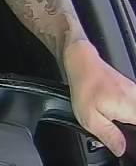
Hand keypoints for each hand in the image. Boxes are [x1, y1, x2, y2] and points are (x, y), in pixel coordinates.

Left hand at [64, 40, 135, 154]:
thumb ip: (109, 136)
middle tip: (114, 128)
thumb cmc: (84, 85)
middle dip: (128, 128)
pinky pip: (132, 106)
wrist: (82, 62)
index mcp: (132, 110)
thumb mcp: (90, 118)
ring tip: (110, 117)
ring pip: (135, 114)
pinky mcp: (131, 90)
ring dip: (126, 120)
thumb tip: (121, 149)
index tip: (121, 133)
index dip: (132, 136)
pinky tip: (111, 110)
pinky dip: (125, 112)